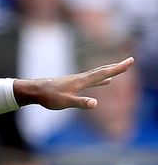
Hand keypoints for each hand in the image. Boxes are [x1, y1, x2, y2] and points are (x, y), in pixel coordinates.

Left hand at [13, 57, 133, 108]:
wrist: (34, 90)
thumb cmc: (48, 97)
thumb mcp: (65, 102)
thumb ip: (80, 103)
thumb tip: (95, 103)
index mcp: (81, 81)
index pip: (103, 73)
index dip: (117, 68)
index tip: (130, 61)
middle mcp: (81, 78)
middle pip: (102, 71)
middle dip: (117, 67)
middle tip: (130, 61)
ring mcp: (77, 80)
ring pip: (97, 74)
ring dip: (110, 71)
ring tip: (120, 69)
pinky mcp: (73, 84)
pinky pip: (92, 80)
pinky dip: (101, 80)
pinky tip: (105, 82)